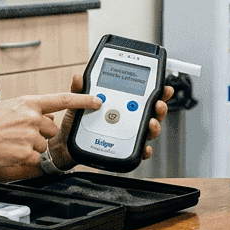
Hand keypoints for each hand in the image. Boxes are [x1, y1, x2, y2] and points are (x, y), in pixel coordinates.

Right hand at [0, 90, 100, 169]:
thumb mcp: (9, 107)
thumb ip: (30, 110)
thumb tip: (45, 118)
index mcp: (28, 102)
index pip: (62, 99)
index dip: (83, 100)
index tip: (97, 100)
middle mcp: (31, 117)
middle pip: (50, 130)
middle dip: (39, 134)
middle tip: (17, 134)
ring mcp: (28, 136)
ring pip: (42, 145)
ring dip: (30, 147)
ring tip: (9, 142)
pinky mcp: (24, 153)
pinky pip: (34, 158)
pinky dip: (24, 158)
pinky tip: (9, 152)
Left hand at [46, 74, 173, 165]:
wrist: (65, 145)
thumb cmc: (76, 123)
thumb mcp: (76, 104)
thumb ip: (80, 90)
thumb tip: (79, 77)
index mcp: (119, 105)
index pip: (141, 97)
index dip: (156, 92)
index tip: (164, 88)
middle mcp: (126, 119)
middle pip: (150, 113)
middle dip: (159, 108)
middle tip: (158, 105)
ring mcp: (126, 135)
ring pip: (147, 132)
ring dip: (154, 128)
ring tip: (150, 123)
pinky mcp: (121, 150)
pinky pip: (137, 151)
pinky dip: (143, 150)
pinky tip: (144, 147)